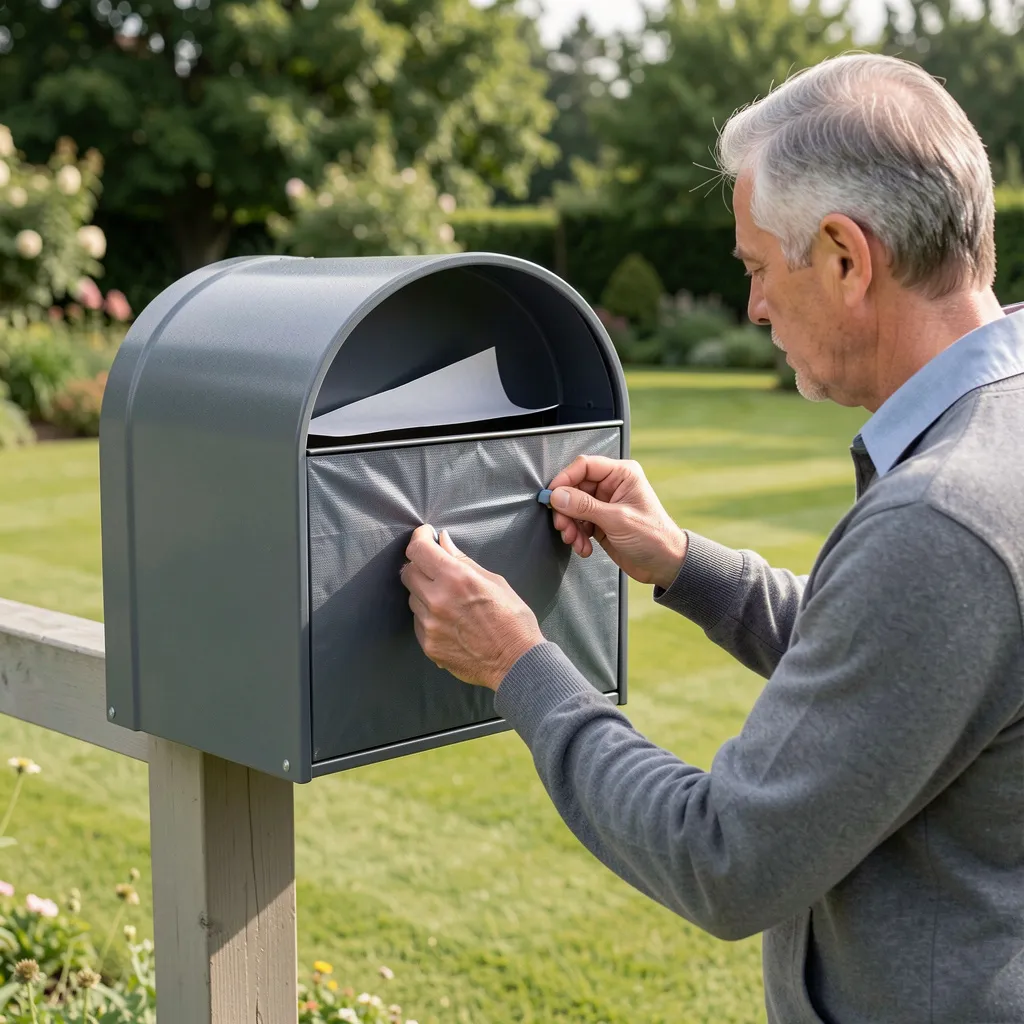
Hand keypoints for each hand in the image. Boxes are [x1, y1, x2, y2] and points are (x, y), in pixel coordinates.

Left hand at [401, 525, 544, 690]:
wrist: (517, 662)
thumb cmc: (513, 619)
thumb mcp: (494, 581)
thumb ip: (463, 560)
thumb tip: (443, 541)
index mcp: (456, 578)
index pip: (418, 549)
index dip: (420, 537)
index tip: (426, 535)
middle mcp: (437, 600)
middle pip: (408, 572)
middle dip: (419, 565)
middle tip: (436, 568)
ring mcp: (430, 625)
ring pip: (412, 598)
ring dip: (424, 593)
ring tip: (449, 600)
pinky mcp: (428, 645)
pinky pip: (418, 622)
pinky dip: (428, 616)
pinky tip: (449, 620)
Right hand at [547, 456, 687, 589]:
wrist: (664, 565)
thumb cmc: (655, 538)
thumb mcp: (617, 520)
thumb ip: (585, 506)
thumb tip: (558, 495)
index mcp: (622, 475)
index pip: (585, 466)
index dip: (565, 479)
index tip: (552, 495)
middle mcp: (612, 486)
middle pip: (574, 488)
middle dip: (566, 509)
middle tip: (564, 525)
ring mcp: (605, 504)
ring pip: (573, 507)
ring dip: (570, 526)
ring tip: (575, 540)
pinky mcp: (600, 522)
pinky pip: (578, 523)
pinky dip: (576, 536)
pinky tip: (584, 546)